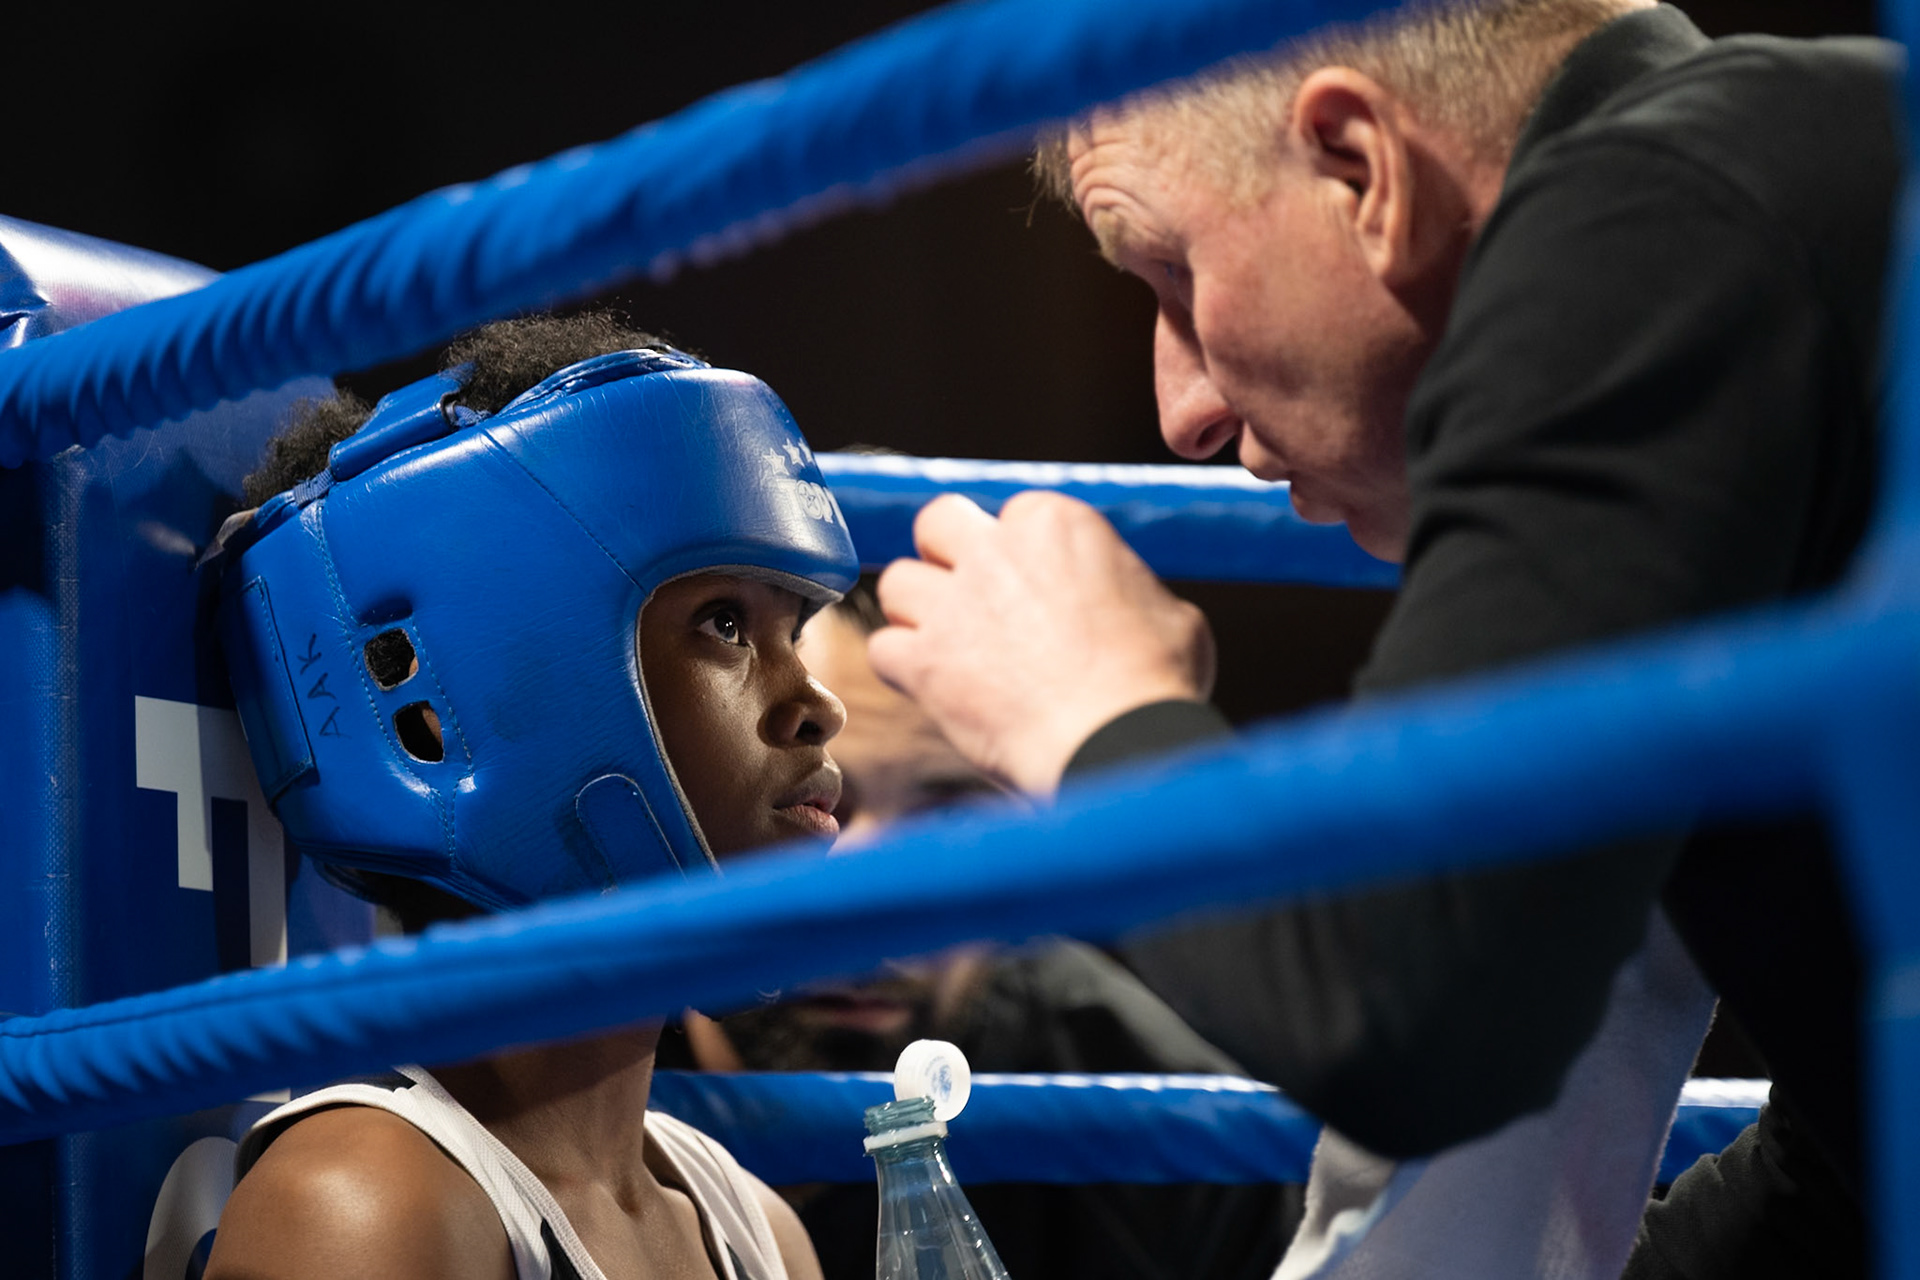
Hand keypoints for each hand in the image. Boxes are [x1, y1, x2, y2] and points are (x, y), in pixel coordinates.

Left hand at [869, 491, 1214, 795]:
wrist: (1120, 742)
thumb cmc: (1156, 682)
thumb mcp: (1168, 611)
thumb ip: (1123, 588)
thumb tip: (1118, 597)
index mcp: (1057, 523)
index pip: (1012, 515)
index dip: (1016, 553)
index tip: (1028, 587)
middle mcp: (995, 550)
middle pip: (937, 521)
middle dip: (947, 554)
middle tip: (969, 597)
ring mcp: (952, 604)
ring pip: (896, 582)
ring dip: (918, 612)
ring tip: (951, 646)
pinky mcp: (923, 662)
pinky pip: (884, 648)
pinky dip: (904, 669)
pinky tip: (935, 689)